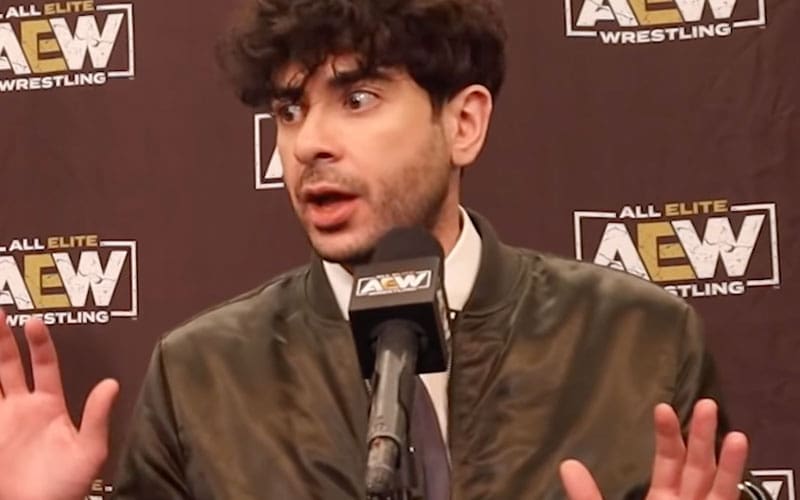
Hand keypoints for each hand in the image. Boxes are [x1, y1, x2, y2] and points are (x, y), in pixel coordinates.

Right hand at [0, 310, 118, 499]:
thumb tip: (112, 384)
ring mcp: (1, 422)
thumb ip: (97, 416)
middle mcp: (22, 409)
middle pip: (7, 365)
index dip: (39, 343)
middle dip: (1, 340)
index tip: (33, 322)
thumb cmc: (66, 487)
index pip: (43, 365)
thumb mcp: (89, 451)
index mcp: (48, 407)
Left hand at [560, 399, 748, 499]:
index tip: (661, 408)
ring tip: (716, 414)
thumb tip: (567, 464)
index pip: (667, 465)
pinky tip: (738, 443)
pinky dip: (733, 472)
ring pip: (714, 481)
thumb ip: (588, 499)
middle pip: (695, 467)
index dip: (667, 437)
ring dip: (719, 448)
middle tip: (703, 401)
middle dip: (699, 435)